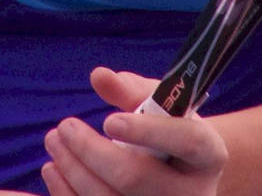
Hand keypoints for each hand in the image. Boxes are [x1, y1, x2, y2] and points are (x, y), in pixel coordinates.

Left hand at [40, 67, 226, 195]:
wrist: (182, 176)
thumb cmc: (170, 131)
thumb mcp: (164, 106)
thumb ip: (133, 90)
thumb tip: (99, 76)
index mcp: (209, 154)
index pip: (186, 141)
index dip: (147, 131)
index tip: (108, 119)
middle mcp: (194, 193)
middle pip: (135, 178)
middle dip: (91, 150)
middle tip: (63, 126)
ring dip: (73, 171)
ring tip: (54, 142)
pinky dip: (67, 194)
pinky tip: (52, 170)